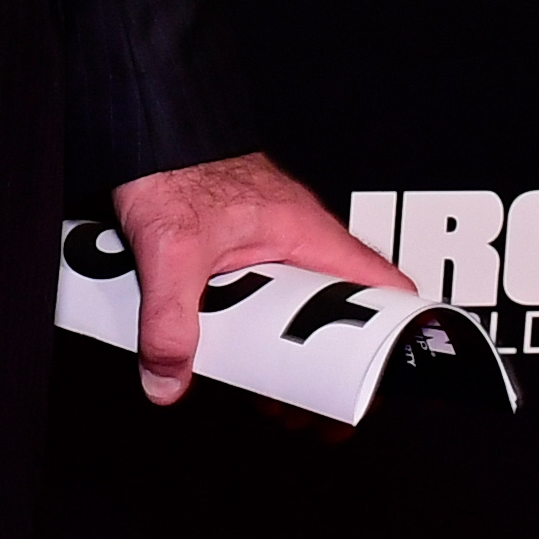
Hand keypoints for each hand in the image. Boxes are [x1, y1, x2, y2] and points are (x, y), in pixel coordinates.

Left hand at [103, 151, 414, 406]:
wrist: (147, 129)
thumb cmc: (175, 164)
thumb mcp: (171, 251)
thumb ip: (168, 320)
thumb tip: (168, 379)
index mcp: (309, 235)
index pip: (383, 287)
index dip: (392, 336)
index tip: (374, 384)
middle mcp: (299, 242)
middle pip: (336, 315)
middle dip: (325, 368)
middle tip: (305, 410)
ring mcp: (272, 247)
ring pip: (295, 312)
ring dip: (283, 355)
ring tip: (267, 399)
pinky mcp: (241, 252)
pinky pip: (260, 300)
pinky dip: (252, 332)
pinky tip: (226, 358)